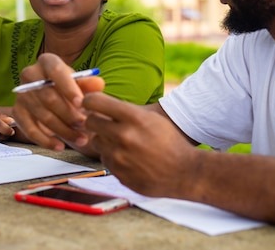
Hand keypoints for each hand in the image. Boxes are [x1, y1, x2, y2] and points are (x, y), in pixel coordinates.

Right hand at [12, 53, 103, 150]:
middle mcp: (30, 75)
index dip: (69, 89)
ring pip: (42, 116)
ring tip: (81, 138)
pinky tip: (60, 146)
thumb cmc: (70, 87)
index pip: (56, 72)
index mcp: (47, 61)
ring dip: (63, 130)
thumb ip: (89, 84)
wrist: (54, 94)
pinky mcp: (18, 112)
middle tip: (85, 125)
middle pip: (49, 98)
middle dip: (69, 114)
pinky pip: (30, 129)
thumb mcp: (81, 83)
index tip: (81, 104)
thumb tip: (99, 84)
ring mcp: (22, 94)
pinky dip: (45, 140)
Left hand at [83, 92, 197, 197]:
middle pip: (90, 121)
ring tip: (121, 142)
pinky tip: (128, 158)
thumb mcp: (151, 118)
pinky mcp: (118, 173)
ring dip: (104, 140)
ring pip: (95, 141)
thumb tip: (98, 103)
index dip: (89, 101)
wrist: (184, 172)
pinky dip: (112, 157)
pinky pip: (104, 159)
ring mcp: (119, 157)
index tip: (90, 103)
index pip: (96, 102)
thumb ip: (126, 110)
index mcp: (134, 118)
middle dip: (95, 120)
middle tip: (102, 122)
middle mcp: (124, 136)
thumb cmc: (169, 141)